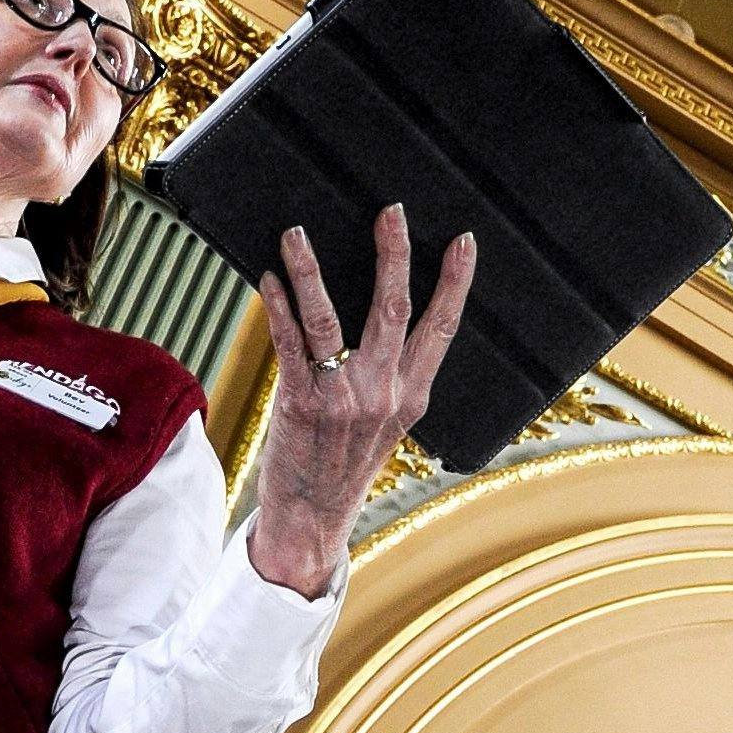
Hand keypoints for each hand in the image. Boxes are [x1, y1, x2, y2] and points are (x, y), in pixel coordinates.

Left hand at [242, 207, 476, 599]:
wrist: (311, 519)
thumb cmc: (345, 464)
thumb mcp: (390, 425)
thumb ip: (395, 378)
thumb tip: (394, 321)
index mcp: (412, 395)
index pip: (441, 328)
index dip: (455, 283)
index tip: (464, 241)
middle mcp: (382, 392)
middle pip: (393, 309)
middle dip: (393, 255)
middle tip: (391, 212)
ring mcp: (341, 398)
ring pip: (330, 319)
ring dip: (311, 270)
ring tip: (297, 234)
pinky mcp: (299, 404)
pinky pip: (288, 344)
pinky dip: (277, 306)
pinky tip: (268, 279)